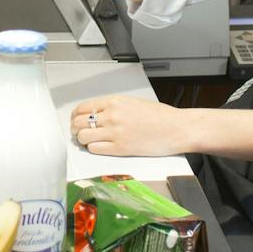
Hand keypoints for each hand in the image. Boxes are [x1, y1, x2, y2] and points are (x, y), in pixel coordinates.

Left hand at [69, 94, 192, 157]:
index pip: (82, 108)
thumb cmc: (160, 116)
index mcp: (114, 102)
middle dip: (76, 128)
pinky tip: (99, 147)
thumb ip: (113, 107)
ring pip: (83, 137)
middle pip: (79, 123)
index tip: (76, 120)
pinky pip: (95, 149)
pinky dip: (93, 149)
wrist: (177, 128)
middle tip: (79, 132)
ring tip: (89, 141)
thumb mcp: (132, 102)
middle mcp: (112, 116)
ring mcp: (115, 133)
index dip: (75, 116)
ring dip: (83, 140)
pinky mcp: (120, 149)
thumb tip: (96, 113)